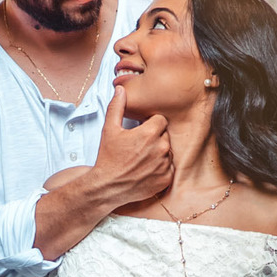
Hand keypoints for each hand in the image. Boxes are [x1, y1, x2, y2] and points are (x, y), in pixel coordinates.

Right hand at [91, 85, 173, 206]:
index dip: (150, 125)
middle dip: (154, 138)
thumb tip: (121, 89)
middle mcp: (161, 148)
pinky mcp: (166, 180)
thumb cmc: (108, 157)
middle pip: (165, 135)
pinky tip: (146, 170)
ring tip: (141, 159)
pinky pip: (169, 169)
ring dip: (158, 153)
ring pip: (167, 152)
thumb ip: (116, 106)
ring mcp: (165, 165)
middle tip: (139, 147)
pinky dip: (160, 169)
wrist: (107, 187)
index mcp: (150, 133)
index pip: (160, 120)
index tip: (140, 132)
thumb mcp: (109, 129)